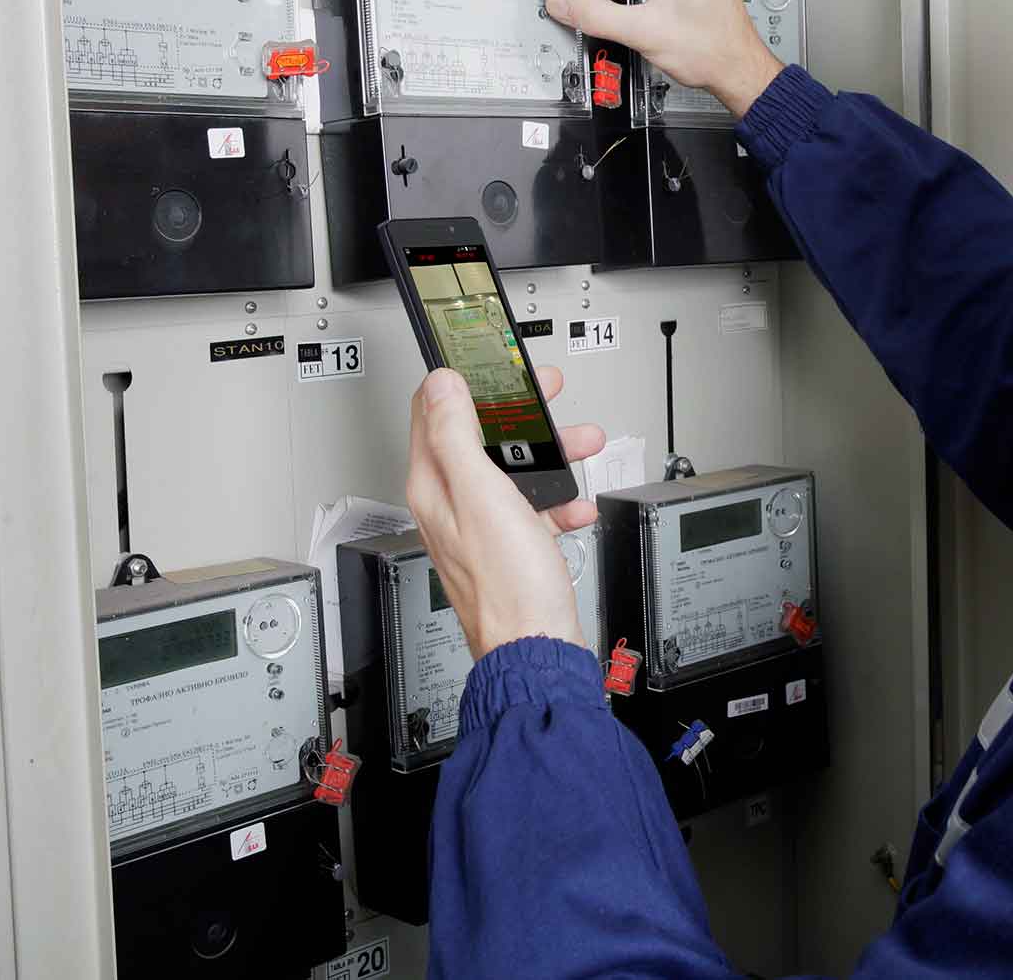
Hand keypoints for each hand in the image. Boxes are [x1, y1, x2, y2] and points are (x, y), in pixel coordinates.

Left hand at [405, 365, 607, 658]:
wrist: (537, 648)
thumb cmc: (508, 585)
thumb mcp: (482, 494)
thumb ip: (456, 435)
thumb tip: (439, 385)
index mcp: (434, 485)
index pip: (431, 412)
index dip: (464, 381)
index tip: (494, 364)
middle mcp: (451, 504)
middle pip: (480, 436)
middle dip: (519, 412)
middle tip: (546, 392)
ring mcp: (480, 526)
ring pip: (511, 470)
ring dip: (548, 453)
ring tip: (580, 444)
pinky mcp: (509, 546)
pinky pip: (533, 508)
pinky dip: (558, 499)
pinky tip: (576, 504)